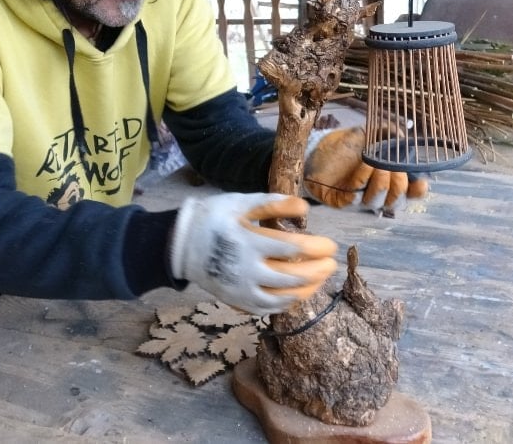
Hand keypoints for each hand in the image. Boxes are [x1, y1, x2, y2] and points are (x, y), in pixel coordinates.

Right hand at [169, 193, 337, 314]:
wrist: (180, 245)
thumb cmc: (213, 218)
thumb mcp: (241, 202)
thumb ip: (274, 203)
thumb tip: (305, 207)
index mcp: (249, 242)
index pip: (294, 248)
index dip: (318, 248)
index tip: (331, 245)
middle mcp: (247, 270)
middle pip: (294, 277)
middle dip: (319, 271)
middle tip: (331, 263)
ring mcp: (242, 290)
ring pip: (284, 298)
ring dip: (308, 289)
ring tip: (321, 278)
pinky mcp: (237, 301)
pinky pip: (269, 309)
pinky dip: (288, 303)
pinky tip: (298, 293)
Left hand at [303, 127, 430, 210]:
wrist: (318, 149)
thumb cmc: (348, 144)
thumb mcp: (370, 134)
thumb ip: (389, 133)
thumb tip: (402, 136)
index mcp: (390, 181)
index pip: (410, 194)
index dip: (418, 191)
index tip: (420, 181)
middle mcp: (377, 194)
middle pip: (397, 200)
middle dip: (398, 183)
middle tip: (391, 166)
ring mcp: (360, 200)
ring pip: (377, 202)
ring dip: (380, 183)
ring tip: (374, 163)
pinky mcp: (342, 202)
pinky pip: (355, 199)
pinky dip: (362, 181)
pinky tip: (364, 167)